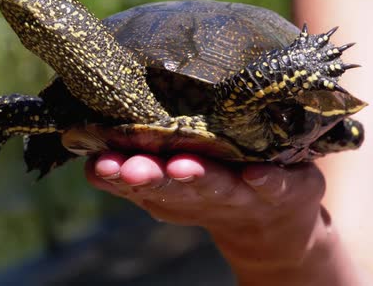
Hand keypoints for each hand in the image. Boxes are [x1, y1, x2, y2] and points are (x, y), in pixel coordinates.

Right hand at [85, 152, 327, 265]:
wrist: (274, 223)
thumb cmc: (215, 190)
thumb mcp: (173, 186)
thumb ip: (135, 170)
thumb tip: (88, 148)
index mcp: (175, 186)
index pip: (140, 180)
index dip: (118, 175)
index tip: (98, 165)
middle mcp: (206, 192)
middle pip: (175, 185)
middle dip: (152, 178)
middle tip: (130, 169)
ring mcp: (245, 191)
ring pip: (218, 185)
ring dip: (198, 179)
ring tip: (181, 167)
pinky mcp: (284, 187)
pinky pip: (276, 184)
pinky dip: (265, 181)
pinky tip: (256, 175)